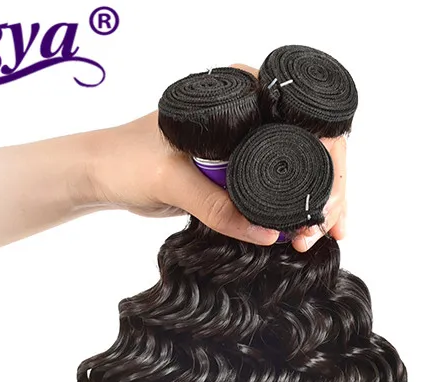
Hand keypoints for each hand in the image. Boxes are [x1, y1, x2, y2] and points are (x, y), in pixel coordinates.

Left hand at [86, 63, 347, 252]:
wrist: (100, 175)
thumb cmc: (128, 160)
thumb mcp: (173, 181)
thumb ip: (217, 207)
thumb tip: (268, 234)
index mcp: (239, 92)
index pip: (305, 123)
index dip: (330, 163)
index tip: (330, 203)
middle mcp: (248, 111)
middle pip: (310, 149)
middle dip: (329, 191)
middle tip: (331, 230)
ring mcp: (245, 142)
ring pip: (296, 172)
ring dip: (314, 206)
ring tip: (319, 238)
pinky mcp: (235, 169)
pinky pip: (273, 190)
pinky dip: (291, 212)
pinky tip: (304, 232)